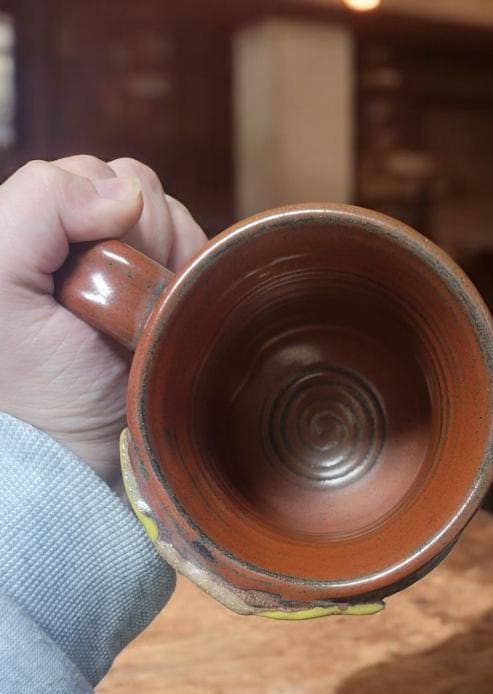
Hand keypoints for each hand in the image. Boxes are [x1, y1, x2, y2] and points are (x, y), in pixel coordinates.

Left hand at [0, 156, 205, 486]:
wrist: (78, 455)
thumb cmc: (26, 379)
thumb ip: (38, 204)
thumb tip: (128, 192)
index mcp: (34, 229)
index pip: (85, 174)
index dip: (95, 210)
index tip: (82, 270)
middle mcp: (86, 244)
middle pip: (135, 189)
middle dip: (136, 235)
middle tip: (116, 297)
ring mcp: (135, 274)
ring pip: (173, 221)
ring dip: (168, 259)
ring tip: (144, 313)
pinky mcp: (175, 304)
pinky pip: (203, 260)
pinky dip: (196, 277)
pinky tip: (172, 313)